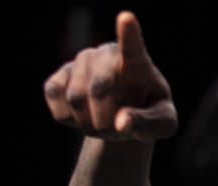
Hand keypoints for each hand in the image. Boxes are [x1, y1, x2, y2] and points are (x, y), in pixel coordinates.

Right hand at [44, 11, 176, 141]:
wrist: (124, 117)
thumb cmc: (150, 116)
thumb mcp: (161, 125)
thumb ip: (147, 123)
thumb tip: (121, 122)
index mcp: (138, 62)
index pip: (132, 45)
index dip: (128, 33)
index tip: (126, 18)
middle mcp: (106, 54)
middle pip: (98, 89)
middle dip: (107, 121)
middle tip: (118, 134)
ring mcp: (81, 62)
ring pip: (75, 98)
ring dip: (89, 124)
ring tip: (105, 127)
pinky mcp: (60, 76)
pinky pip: (55, 98)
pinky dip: (68, 118)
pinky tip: (82, 117)